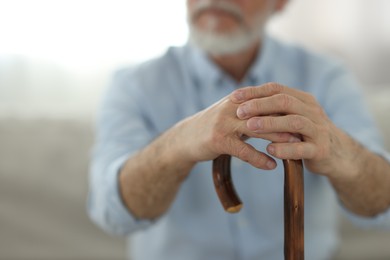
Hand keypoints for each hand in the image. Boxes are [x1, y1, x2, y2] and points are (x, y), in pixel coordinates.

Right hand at [173, 95, 300, 169]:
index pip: (267, 100)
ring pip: (258, 129)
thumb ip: (252, 111)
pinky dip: (259, 158)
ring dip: (278, 138)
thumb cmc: (212, 126)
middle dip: (288, 121)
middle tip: (307, 131)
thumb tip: (278, 114)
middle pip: (266, 112)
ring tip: (295, 146)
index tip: (305, 116)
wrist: (185, 138)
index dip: (287, 108)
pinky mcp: (218, 140)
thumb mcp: (232, 114)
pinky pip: (243, 150)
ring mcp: (224, 123)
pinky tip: (271, 166)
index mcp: (238, 99)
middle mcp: (232, 108)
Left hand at [230, 82, 354, 176]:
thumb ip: (275, 109)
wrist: (337, 154)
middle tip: (239, 112)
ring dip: (270, 124)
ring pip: (294, 122)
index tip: (233, 97)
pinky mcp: (320, 150)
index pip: (277, 89)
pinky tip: (269, 150)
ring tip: (250, 128)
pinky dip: (285, 149)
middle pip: (285, 102)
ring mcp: (318, 130)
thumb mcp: (293, 117)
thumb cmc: (306, 134)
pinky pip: (302, 148)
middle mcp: (313, 111)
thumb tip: (242, 102)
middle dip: (259, 105)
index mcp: (304, 100)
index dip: (254, 92)